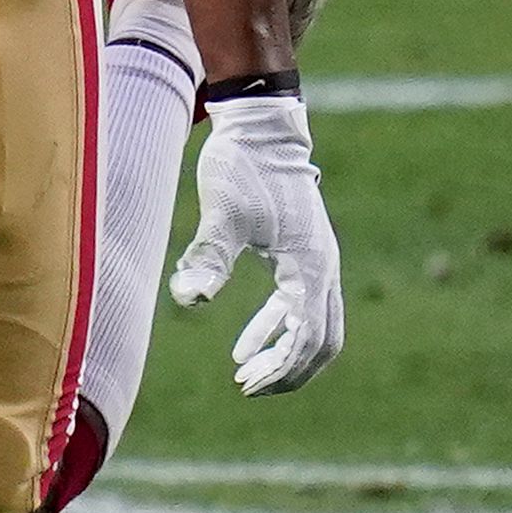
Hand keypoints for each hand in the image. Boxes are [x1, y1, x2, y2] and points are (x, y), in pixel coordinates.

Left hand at [170, 94, 344, 394]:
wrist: (261, 126)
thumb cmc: (242, 165)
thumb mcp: (221, 211)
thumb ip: (208, 254)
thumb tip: (188, 299)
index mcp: (311, 267)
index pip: (307, 338)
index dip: (280, 369)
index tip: (247, 385)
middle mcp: (324, 269)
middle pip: (322, 342)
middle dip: (288, 371)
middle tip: (247, 387)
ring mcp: (318, 261)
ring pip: (316, 327)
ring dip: (285, 354)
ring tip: (244, 375)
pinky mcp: (303, 253)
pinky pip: (300, 306)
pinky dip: (278, 329)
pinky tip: (245, 342)